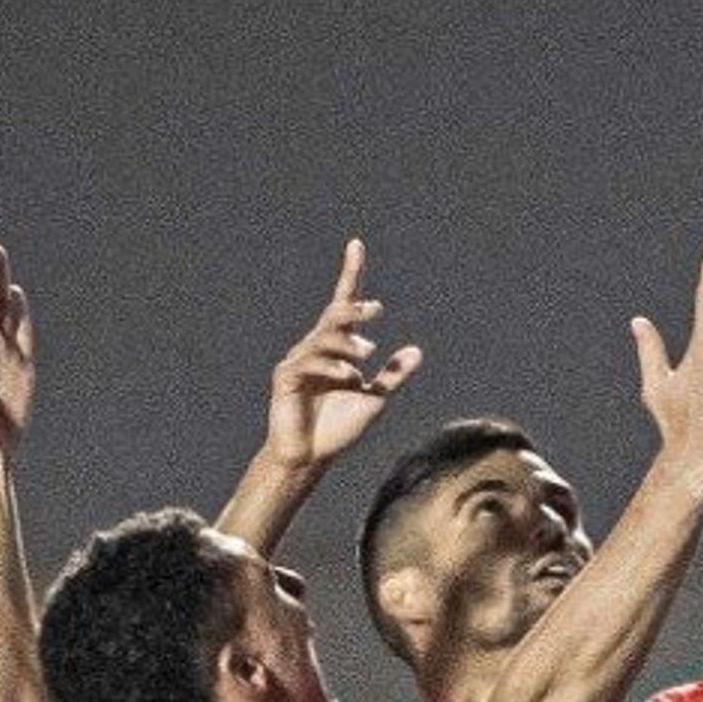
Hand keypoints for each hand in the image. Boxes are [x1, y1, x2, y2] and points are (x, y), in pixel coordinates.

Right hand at [263, 236, 422, 467]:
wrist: (311, 457)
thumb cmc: (339, 429)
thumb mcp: (375, 400)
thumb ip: (392, 376)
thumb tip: (416, 351)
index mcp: (337, 348)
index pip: (344, 304)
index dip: (351, 274)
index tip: (356, 244)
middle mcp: (316, 348)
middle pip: (334, 316)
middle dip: (353, 310)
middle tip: (376, 310)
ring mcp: (299, 361)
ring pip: (323, 339)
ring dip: (347, 345)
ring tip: (366, 356)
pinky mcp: (285, 377)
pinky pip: (308, 363)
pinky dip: (331, 367)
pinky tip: (349, 376)